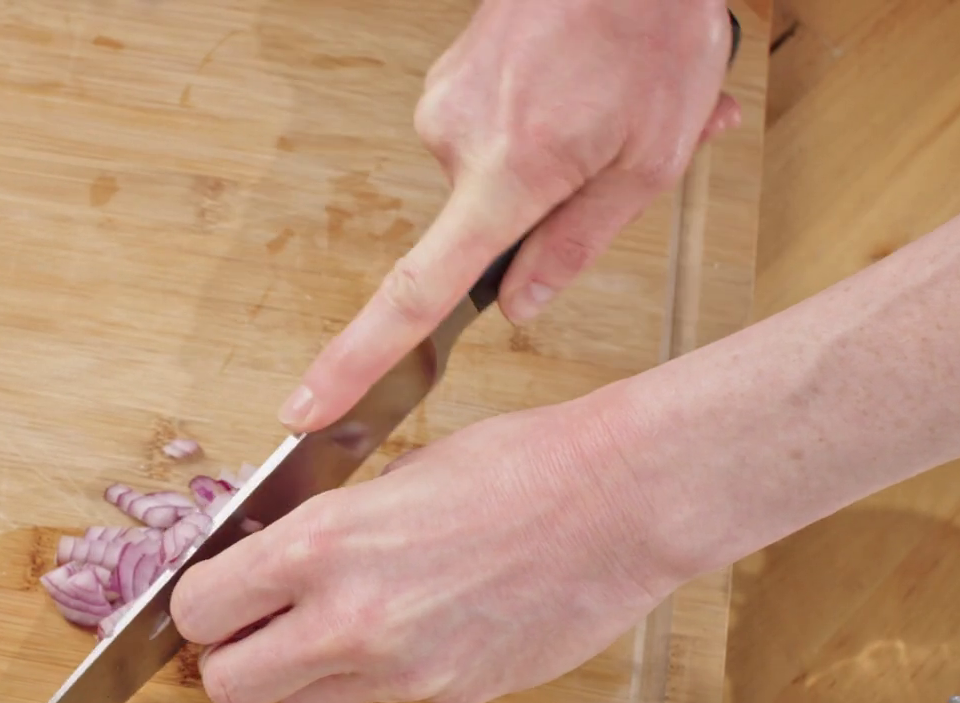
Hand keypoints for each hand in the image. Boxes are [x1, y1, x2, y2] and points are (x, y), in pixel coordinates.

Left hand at [170, 401, 684, 702]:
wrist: (622, 501)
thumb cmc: (517, 465)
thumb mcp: (390, 476)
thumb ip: (324, 530)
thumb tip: (276, 558)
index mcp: (320, 545)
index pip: (199, 608)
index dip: (203, 605)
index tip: (220, 597)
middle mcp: (349, 619)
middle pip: (227, 687)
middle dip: (234, 662)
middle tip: (259, 632)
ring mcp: (404, 670)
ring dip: (305, 677)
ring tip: (348, 628)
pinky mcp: (453, 696)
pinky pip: (385, 701)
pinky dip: (384, 677)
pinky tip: (425, 626)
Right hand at [279, 0, 739, 432]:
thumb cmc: (652, 30)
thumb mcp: (649, 160)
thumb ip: (575, 245)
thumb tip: (516, 308)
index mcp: (507, 173)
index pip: (415, 294)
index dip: (357, 361)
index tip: (307, 407)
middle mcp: (456, 141)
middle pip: (488, 223)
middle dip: (557, 203)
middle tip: (627, 149)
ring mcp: (443, 105)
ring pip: (497, 173)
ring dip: (560, 157)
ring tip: (620, 103)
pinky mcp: (447, 78)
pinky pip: (492, 129)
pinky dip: (545, 121)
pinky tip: (590, 83)